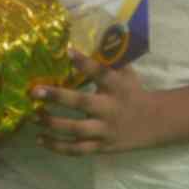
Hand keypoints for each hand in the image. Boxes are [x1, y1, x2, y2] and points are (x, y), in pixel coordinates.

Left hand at [35, 56, 170, 155]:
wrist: (155, 123)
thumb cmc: (134, 93)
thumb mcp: (127, 74)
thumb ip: (110, 60)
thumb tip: (93, 38)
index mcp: (116, 87)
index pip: (101, 72)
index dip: (84, 62)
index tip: (67, 51)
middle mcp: (109, 108)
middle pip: (81, 103)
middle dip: (57, 97)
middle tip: (35, 92)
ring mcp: (104, 129)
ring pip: (75, 130)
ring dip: (52, 123)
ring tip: (34, 117)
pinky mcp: (101, 146)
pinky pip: (77, 149)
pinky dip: (58, 147)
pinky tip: (40, 140)